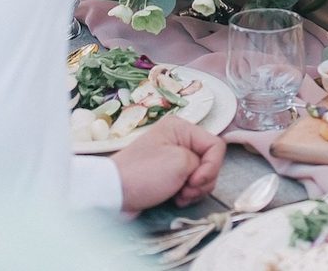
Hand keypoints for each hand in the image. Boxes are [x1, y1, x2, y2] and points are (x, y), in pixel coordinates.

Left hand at [111, 115, 226, 211]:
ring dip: (195, 189)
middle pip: (210, 160)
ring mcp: (174, 158)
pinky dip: (188, 193)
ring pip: (202, 174)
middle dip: (202, 180)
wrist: (112, 195)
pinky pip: (190, 183)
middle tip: (186, 189)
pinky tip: (176, 198)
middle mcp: (179, 139)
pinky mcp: (169, 175)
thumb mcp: (179, 163)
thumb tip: (202, 173)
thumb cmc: (144, 174)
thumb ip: (203, 162)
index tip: (194, 181)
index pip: (215, 145)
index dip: (211, 166)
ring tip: (179, 196)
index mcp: (181, 128)